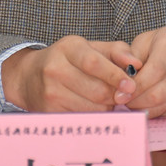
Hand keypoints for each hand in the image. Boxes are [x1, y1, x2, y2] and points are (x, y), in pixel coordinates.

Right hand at [1, 35, 141, 111]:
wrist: (29, 76)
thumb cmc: (69, 60)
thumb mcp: (91, 48)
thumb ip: (117, 52)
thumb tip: (137, 64)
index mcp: (69, 47)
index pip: (94, 63)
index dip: (115, 76)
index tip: (131, 85)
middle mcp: (55, 68)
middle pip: (97, 90)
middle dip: (115, 95)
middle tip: (121, 94)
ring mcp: (50, 92)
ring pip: (92, 108)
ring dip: (106, 107)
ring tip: (104, 99)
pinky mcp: (48, 111)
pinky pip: (82, 118)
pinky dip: (93, 116)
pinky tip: (91, 107)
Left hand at [126, 27, 165, 117]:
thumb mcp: (148, 40)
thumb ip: (131, 56)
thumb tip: (120, 77)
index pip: (155, 71)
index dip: (136, 86)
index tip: (120, 92)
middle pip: (158, 93)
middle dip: (135, 101)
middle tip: (121, 100)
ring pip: (162, 106)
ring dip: (141, 109)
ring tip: (129, 103)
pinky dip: (152, 111)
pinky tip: (144, 105)